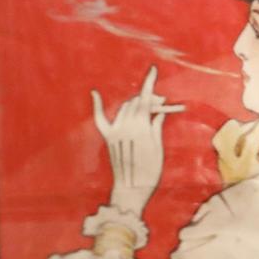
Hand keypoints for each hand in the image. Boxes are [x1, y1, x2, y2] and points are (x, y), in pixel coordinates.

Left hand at [90, 65, 181, 216]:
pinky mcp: (108, 137)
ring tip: (147, 108)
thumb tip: (158, 112)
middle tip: (162, 103)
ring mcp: (115, 130)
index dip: (149, 84)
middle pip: (136, 103)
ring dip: (135, 104)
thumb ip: (156, 127)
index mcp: (141, 127)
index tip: (153, 71)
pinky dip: (98, 105)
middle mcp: (126, 125)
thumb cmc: (150, 171)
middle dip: (149, 98)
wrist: (131, 188)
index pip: (145, 100)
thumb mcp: (158, 148)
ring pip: (124, 108)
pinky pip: (101, 118)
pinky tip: (96, 93)